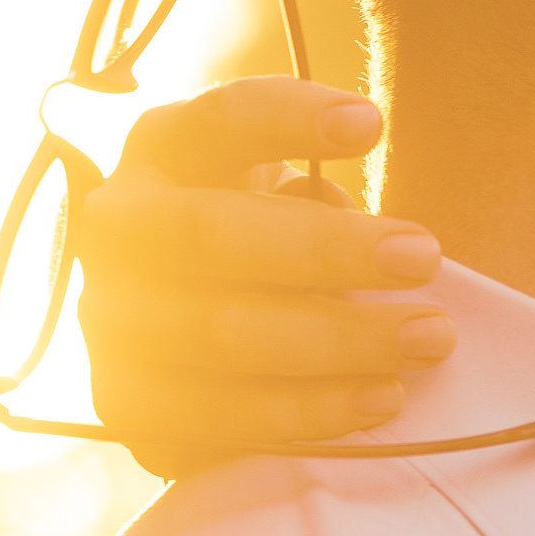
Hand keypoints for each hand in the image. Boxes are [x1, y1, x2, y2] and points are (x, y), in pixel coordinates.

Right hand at [73, 77, 458, 475]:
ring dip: (335, 341)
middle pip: (210, 233)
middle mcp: (117, 227)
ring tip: (427, 339)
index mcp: (162, 149)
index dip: (289, 118)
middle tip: (425, 258)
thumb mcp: (277, 189)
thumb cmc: (259, 235)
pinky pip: (216, 416)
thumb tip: (382, 249)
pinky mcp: (122, 400)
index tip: (371, 125)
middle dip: (326, 249)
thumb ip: (314, 200)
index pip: (217, 121)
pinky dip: (305, 412)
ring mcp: (107, 316)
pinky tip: (379, 399)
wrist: (181, 318)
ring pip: (215, 333)